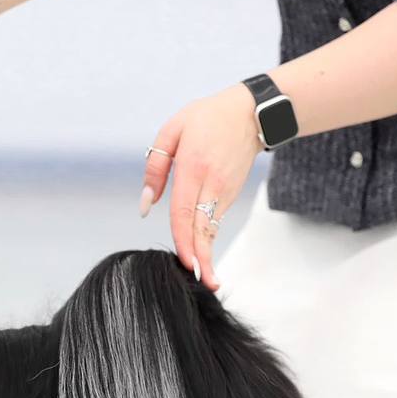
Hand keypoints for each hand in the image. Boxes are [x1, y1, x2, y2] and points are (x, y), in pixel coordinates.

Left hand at [140, 85, 263, 290]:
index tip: (187, 263)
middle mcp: (212, 183)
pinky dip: (206, 239)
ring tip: (207, 280)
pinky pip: (214, 221)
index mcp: (193, 167)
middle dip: (203, 258)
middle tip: (206, 285)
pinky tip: (200, 256)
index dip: (185, 239)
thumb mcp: (172, 130)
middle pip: (203, 227)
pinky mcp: (230, 195)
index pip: (184, 210)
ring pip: (211, 228)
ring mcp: (225, 191)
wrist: (250, 112)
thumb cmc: (206, 119)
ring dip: (206, 254)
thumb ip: (155, 168)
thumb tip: (145, 206)